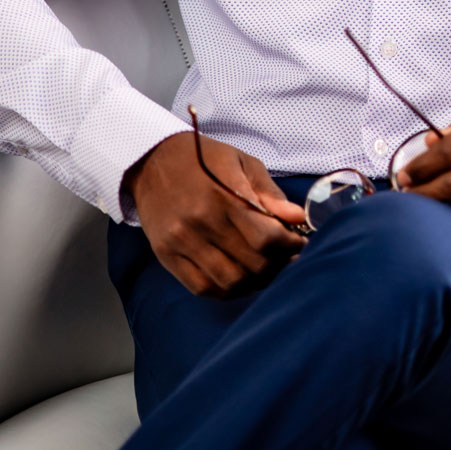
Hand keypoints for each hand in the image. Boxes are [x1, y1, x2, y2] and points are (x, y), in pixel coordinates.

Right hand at [125, 132, 307, 297]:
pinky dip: (226, 290)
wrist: (151, 160)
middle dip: (278, 265)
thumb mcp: (240, 161)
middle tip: (286, 257)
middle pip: (252, 264)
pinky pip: (203, 288)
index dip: (290, 245)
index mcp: (223, 195)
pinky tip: (239, 277)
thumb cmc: (202, 159)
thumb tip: (297, 217)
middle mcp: (201, 221)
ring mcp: (182, 242)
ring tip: (265, 269)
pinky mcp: (167, 256)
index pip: (265, 237)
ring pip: (230, 282)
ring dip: (255, 282)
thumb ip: (268, 192)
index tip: (299, 241)